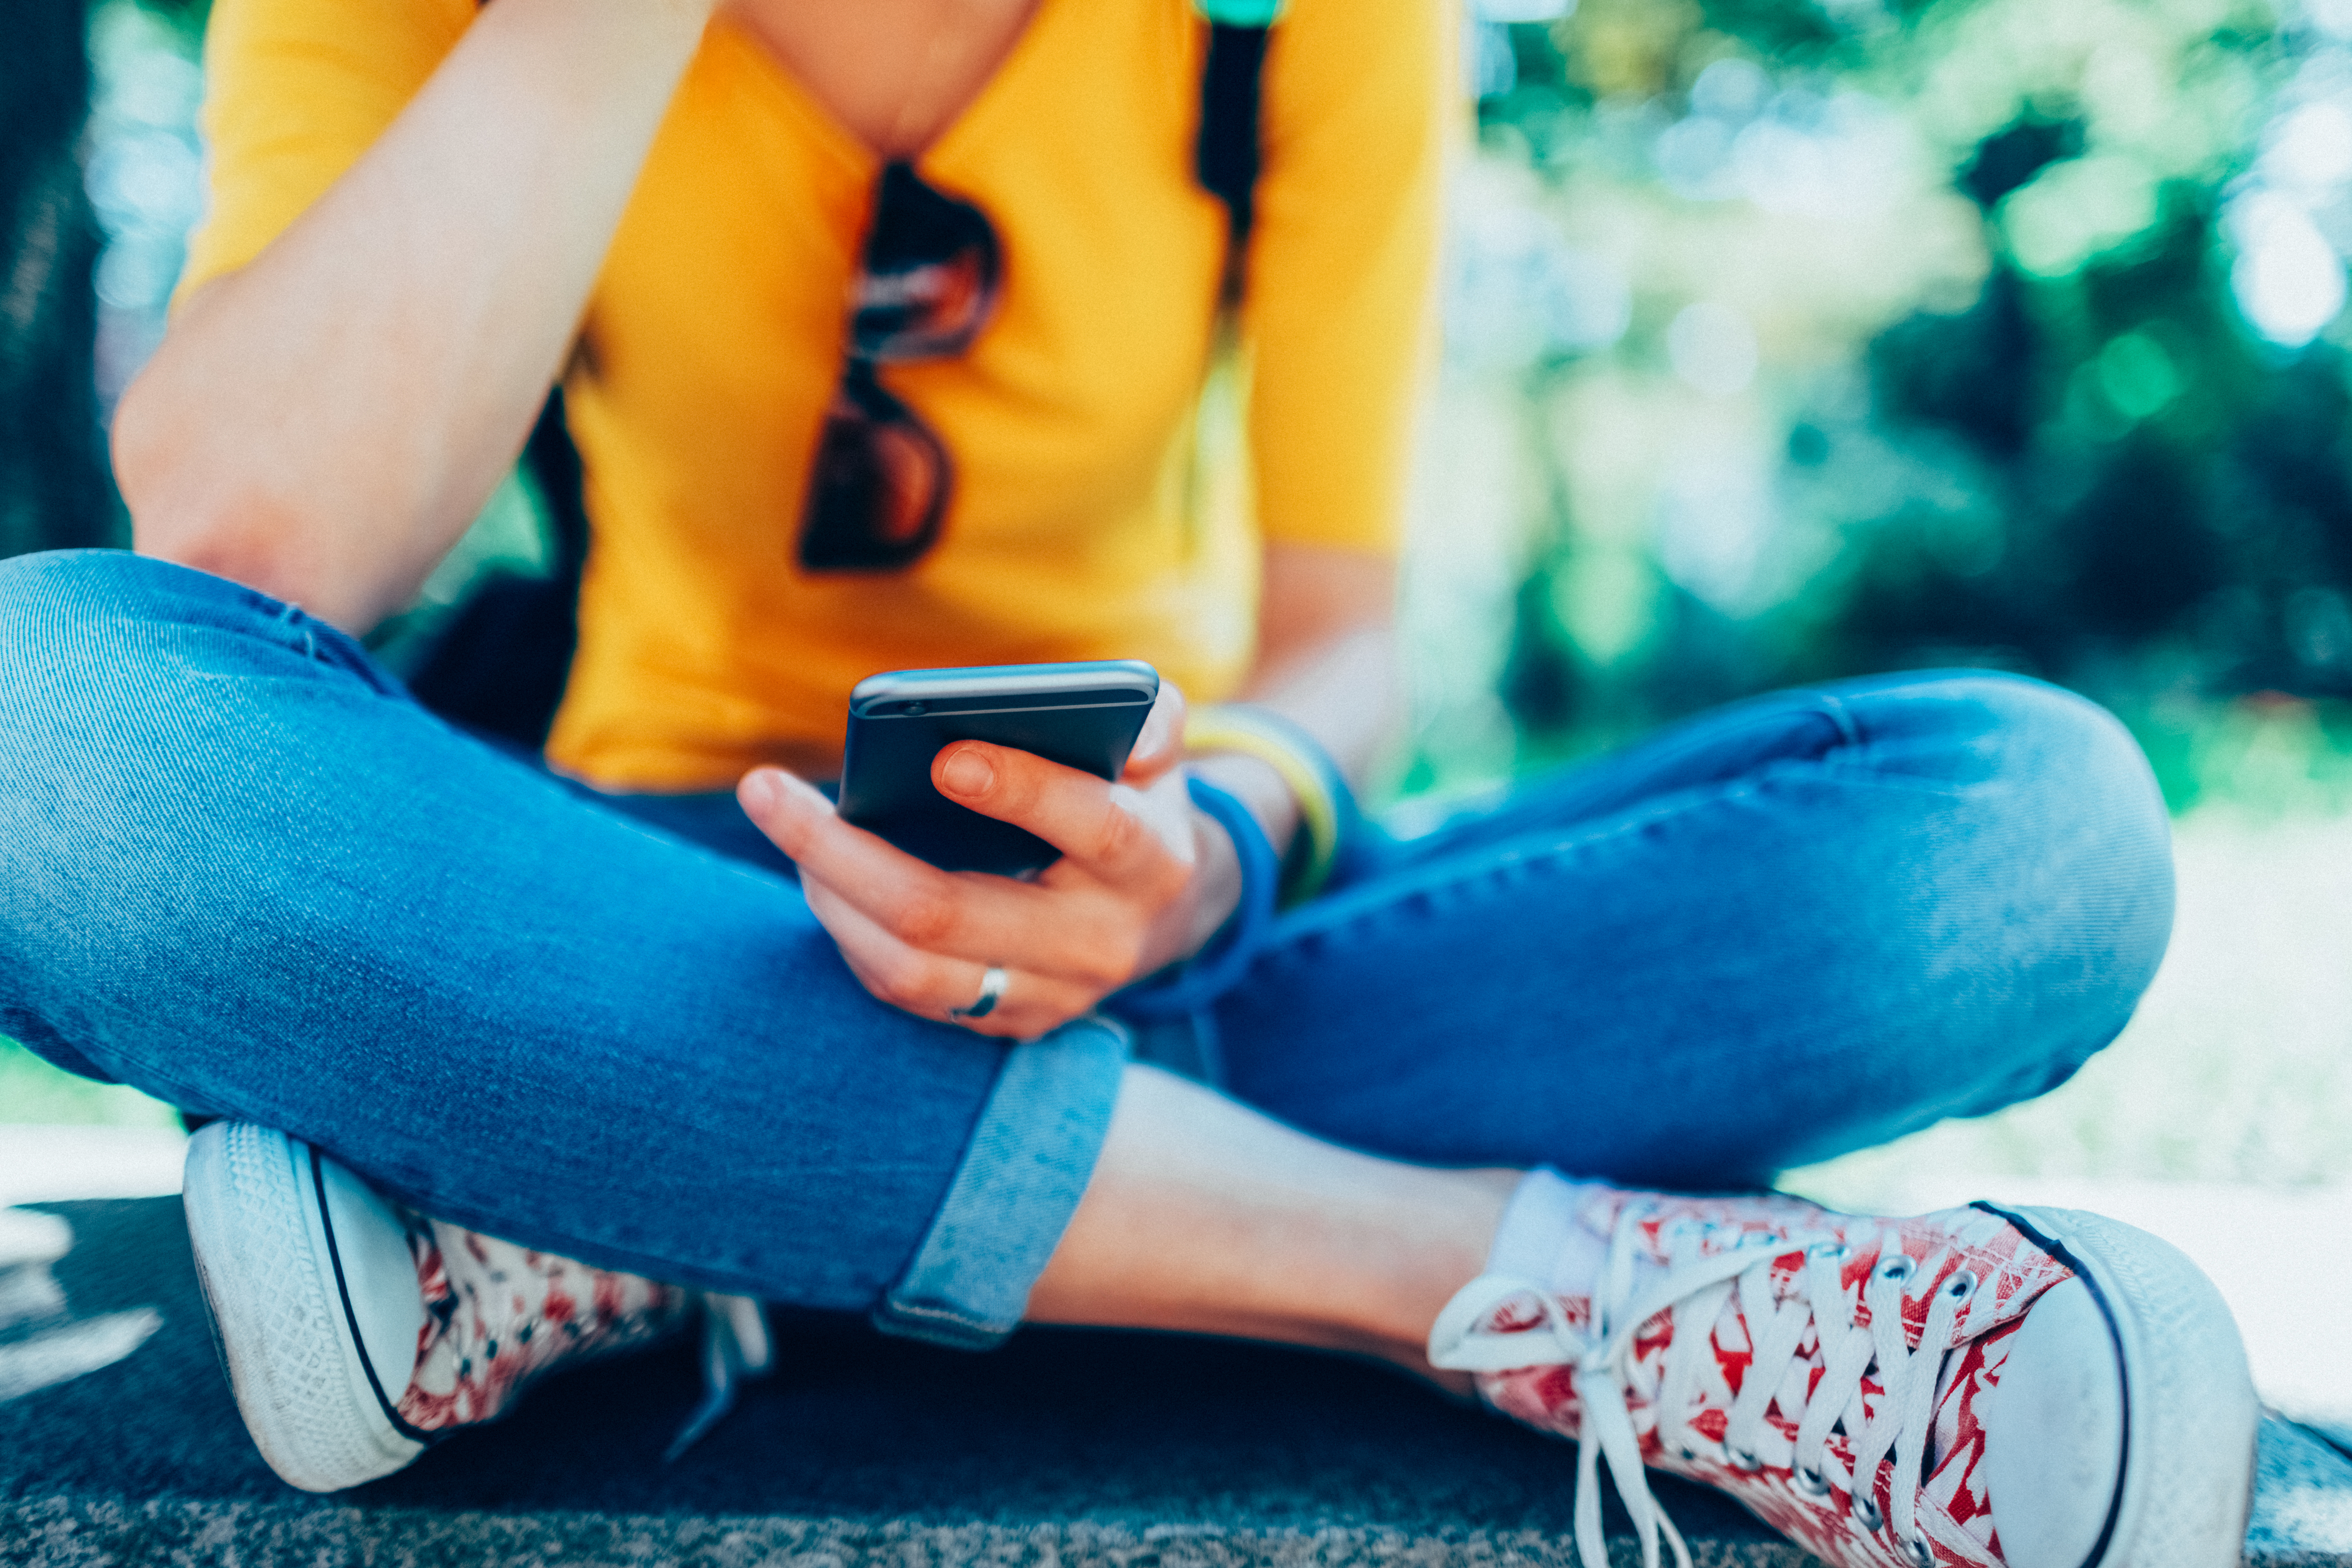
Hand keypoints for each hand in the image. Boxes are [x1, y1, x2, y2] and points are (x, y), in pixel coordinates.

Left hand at [737, 686, 1241, 1038]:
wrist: (1164, 912)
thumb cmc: (1136, 799)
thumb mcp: (1158, 751)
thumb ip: (1148, 716)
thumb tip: (1107, 711)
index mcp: (1153, 860)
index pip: (1094, 827)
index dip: (1023, 790)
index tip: (944, 756)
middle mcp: (1102, 942)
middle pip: (949, 915)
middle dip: (844, 852)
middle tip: (766, 791)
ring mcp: (1051, 995)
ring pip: (910, 970)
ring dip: (829, 897)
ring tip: (785, 829)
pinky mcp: (1009, 1023)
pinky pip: (907, 992)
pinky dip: (851, 933)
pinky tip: (821, 877)